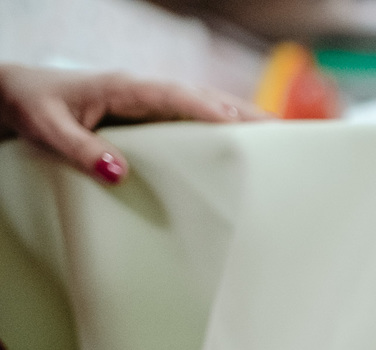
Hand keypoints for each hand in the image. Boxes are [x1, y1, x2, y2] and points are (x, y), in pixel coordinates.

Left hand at [0, 63, 265, 183]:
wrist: (16, 92)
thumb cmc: (31, 106)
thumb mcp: (46, 129)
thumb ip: (80, 149)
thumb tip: (118, 173)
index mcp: (125, 87)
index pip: (178, 98)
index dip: (212, 112)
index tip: (243, 129)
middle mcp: (145, 90)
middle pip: (206, 99)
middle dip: (245, 115)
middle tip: (284, 135)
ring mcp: (151, 100)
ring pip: (206, 106)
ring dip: (242, 119)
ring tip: (279, 140)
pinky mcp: (151, 112)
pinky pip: (195, 116)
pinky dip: (223, 125)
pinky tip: (243, 143)